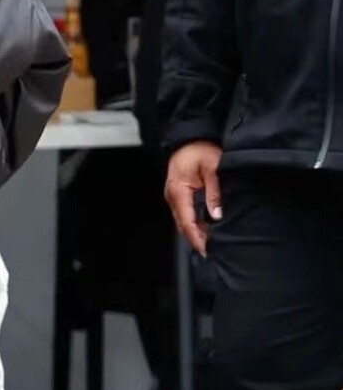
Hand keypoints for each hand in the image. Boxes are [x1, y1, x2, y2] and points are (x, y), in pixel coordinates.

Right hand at [165, 141, 221, 256]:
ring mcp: (174, 196)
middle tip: (212, 252)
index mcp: (178, 191)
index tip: (207, 250)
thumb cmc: (200, 148)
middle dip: (196, 239)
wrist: (190, 137)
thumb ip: (214, 192)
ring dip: (196, 232)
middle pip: (183, 225)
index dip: (197, 238)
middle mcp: (173, 196)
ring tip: (211, 244)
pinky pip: (185, 214)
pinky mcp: (179, 194)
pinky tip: (207, 229)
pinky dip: (195, 223)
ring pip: (184, 221)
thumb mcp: (213, 167)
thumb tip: (216, 215)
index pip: (187, 222)